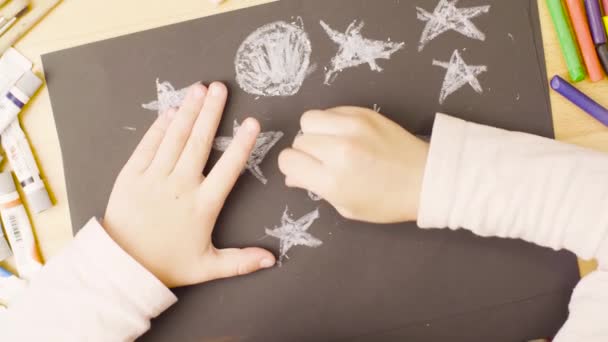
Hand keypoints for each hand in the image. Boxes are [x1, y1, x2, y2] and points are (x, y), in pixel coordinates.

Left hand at [104, 82, 275, 287]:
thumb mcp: (207, 267)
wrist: (122, 266)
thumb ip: (241, 262)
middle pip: (199, 143)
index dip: (241, 145)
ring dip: (188, 112)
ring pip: (175, 138)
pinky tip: (171, 112)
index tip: (252, 123)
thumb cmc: (167, 264)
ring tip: (199, 89)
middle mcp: (180, 186)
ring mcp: (154, 178)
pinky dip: (159, 127)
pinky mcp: (131, 176)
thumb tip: (271, 260)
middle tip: (220, 88)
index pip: (228, 169)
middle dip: (211, 113)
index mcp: (202, 205)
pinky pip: (148, 146)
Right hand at [279, 106, 428, 223]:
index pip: (288, 160)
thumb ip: (316, 188)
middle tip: (322, 160)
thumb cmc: (387, 201)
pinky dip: (332, 121)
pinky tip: (346, 134)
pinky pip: (331, 110)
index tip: (304, 170)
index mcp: (333, 180)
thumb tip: (292, 176)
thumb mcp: (346, 206)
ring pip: (309, 119)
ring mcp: (352, 128)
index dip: (293, 166)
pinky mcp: (364, 113)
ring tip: (330, 142)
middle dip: (305, 151)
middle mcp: (339, 151)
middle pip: (299, 140)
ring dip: (314, 131)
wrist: (426, 179)